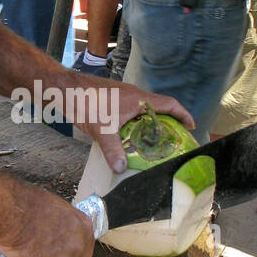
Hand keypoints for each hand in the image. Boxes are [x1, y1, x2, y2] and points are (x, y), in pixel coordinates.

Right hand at [0, 185, 95, 256]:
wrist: (10, 215)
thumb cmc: (28, 204)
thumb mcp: (56, 205)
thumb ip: (66, 220)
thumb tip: (61, 226)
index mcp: (83, 229)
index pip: (85, 246)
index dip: (71, 246)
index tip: (61, 245)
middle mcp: (76, 248)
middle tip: (39, 248)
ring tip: (23, 249)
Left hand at [71, 78, 193, 173]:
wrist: (65, 88)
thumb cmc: (86, 102)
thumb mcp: (102, 130)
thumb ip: (114, 150)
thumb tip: (122, 169)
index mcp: (138, 99)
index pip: (170, 104)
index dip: (183, 114)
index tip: (191, 126)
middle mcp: (134, 94)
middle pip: (159, 107)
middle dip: (169, 121)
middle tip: (174, 138)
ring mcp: (122, 95)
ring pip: (144, 109)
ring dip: (152, 122)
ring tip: (155, 140)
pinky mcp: (112, 99)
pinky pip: (132, 110)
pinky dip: (137, 121)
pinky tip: (130, 135)